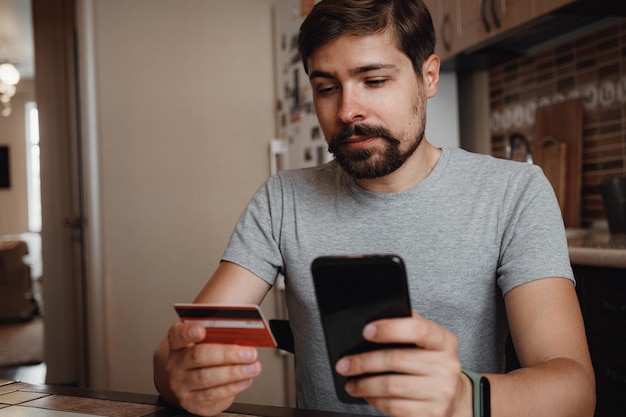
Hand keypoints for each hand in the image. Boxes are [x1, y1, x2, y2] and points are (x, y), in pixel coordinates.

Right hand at [163, 321, 261, 415]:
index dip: (188, 331)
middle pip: (198, 356)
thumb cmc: (200, 355)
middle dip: (227, 354)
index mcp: (177, 343)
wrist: (186, 383)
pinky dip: (232, 387)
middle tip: (248, 353)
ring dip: (234, 373)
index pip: (178, 334)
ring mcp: (181, 384)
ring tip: (253, 367)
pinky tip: (245, 380)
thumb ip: (217, 329)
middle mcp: (175, 364)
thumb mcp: (205, 339)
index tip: (201, 330)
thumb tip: (238, 324)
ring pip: (206, 378)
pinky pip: (213, 395)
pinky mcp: (191, 401)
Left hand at [335, 311, 471, 416]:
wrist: (454, 398)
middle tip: (344, 364)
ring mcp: (442, 391)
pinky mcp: (432, 413)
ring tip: (351, 383)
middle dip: (363, 362)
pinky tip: (368, 395)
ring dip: (364, 384)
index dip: (390, 328)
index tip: (366, 331)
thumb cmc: (432, 365)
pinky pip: (395, 406)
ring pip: (391, 385)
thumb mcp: (428, 343)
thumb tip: (375, 317)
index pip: (417, 329)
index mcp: (444, 341)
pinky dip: (375, 400)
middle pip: (396, 359)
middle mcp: (447, 365)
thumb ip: (408, 326)